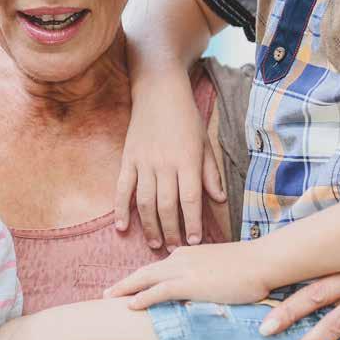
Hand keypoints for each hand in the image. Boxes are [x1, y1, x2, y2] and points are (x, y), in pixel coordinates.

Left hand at [104, 242, 268, 307]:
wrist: (264, 261)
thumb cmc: (250, 268)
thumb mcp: (221, 270)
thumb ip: (206, 278)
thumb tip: (203, 291)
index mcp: (187, 255)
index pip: (157, 268)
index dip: (140, 278)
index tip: (126, 287)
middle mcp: (181, 258)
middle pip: (145, 272)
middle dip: (124, 283)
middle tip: (106, 294)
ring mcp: (184, 269)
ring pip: (145, 279)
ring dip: (125, 289)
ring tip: (108, 300)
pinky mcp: (191, 282)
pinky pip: (159, 290)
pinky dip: (143, 297)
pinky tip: (130, 306)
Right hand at [114, 68, 224, 249]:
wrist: (158, 91)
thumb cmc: (186, 117)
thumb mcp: (205, 142)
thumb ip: (210, 173)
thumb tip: (218, 200)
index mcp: (187, 160)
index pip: (190, 199)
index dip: (192, 223)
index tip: (195, 241)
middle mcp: (165, 164)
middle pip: (167, 206)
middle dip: (172, 231)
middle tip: (175, 248)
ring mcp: (144, 162)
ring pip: (145, 202)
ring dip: (150, 226)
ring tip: (155, 243)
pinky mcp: (128, 158)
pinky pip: (123, 188)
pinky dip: (121, 209)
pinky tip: (122, 227)